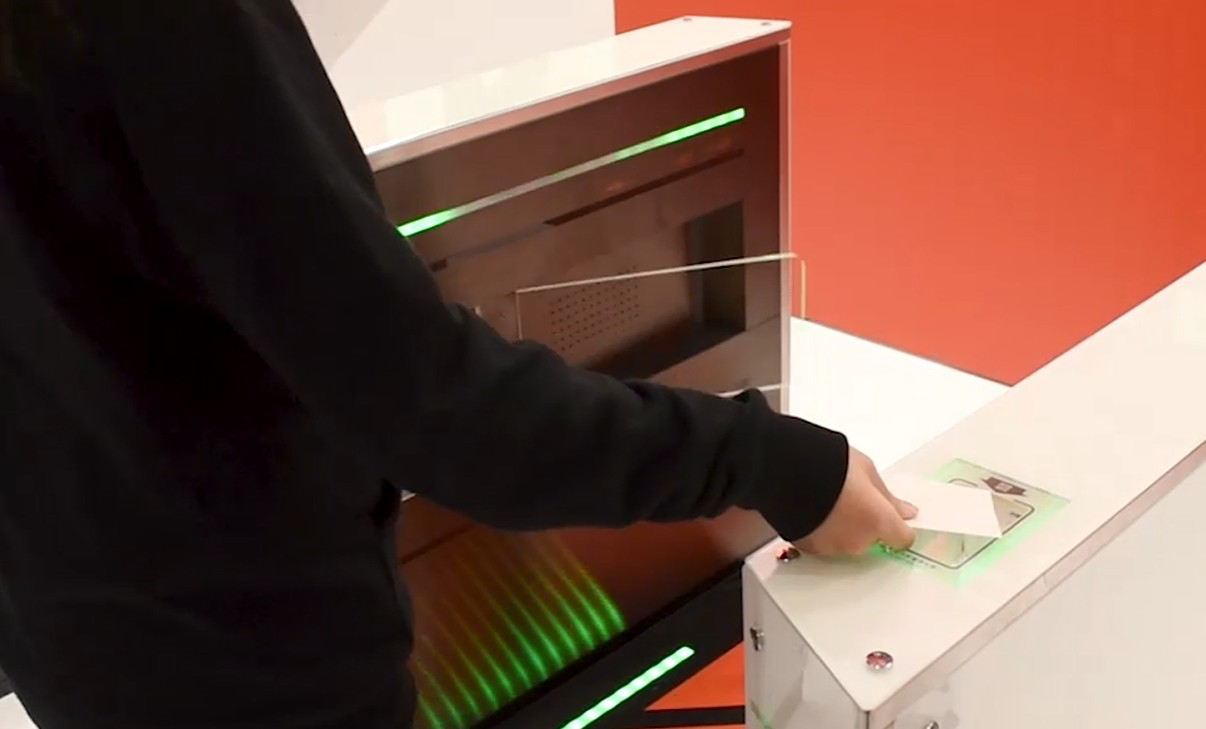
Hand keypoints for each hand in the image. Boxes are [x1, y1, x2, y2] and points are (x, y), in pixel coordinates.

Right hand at [794, 447, 917, 555]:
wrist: (783, 468)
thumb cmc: (825, 463)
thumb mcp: (865, 469)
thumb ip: (886, 495)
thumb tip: (903, 510)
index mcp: (878, 520)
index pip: (902, 538)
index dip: (899, 527)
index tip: (896, 519)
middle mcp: (857, 541)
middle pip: (871, 539)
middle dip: (865, 522)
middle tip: (851, 498)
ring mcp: (831, 547)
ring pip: (846, 541)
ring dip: (842, 527)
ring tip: (827, 501)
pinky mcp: (808, 547)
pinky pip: (822, 542)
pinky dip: (820, 530)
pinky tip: (813, 510)